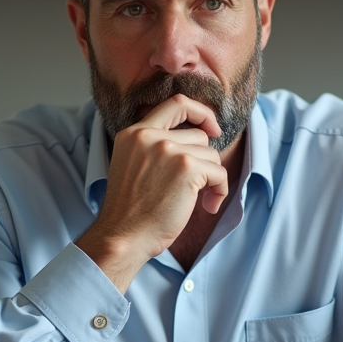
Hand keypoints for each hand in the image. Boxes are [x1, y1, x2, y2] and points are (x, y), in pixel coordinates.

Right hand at [77, 94, 227, 290]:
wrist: (123, 237)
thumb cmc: (131, 212)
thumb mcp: (134, 165)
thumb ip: (154, 147)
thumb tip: (199, 138)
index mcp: (133, 133)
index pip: (176, 104)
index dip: (200, 113)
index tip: (212, 129)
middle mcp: (149, 135)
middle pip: (199, 136)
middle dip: (204, 161)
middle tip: (199, 185)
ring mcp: (168, 149)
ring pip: (211, 155)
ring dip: (210, 179)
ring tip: (197, 199)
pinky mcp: (186, 167)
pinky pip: (219, 173)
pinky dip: (219, 191)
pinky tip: (207, 206)